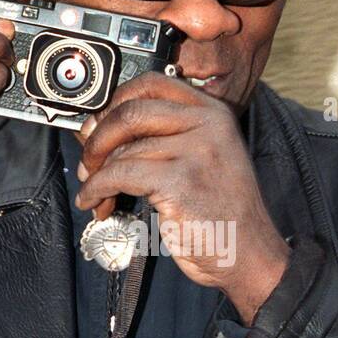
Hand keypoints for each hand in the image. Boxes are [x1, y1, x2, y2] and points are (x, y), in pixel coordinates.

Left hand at [75, 73, 290, 323]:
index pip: (151, 83)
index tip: (98, 124)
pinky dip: (98, 189)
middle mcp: (208, 124)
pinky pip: (120, 175)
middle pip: (130, 112)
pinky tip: (97, 203)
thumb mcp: (202, 160)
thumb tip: (97, 129)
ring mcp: (196, 151)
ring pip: (123, 150)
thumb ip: (162, 138)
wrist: (248, 254)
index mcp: (213, 112)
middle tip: (89, 162)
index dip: (115, 101)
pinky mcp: (179, 181)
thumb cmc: (221, 214)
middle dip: (97, 138)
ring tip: (97, 194)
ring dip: (97, 175)